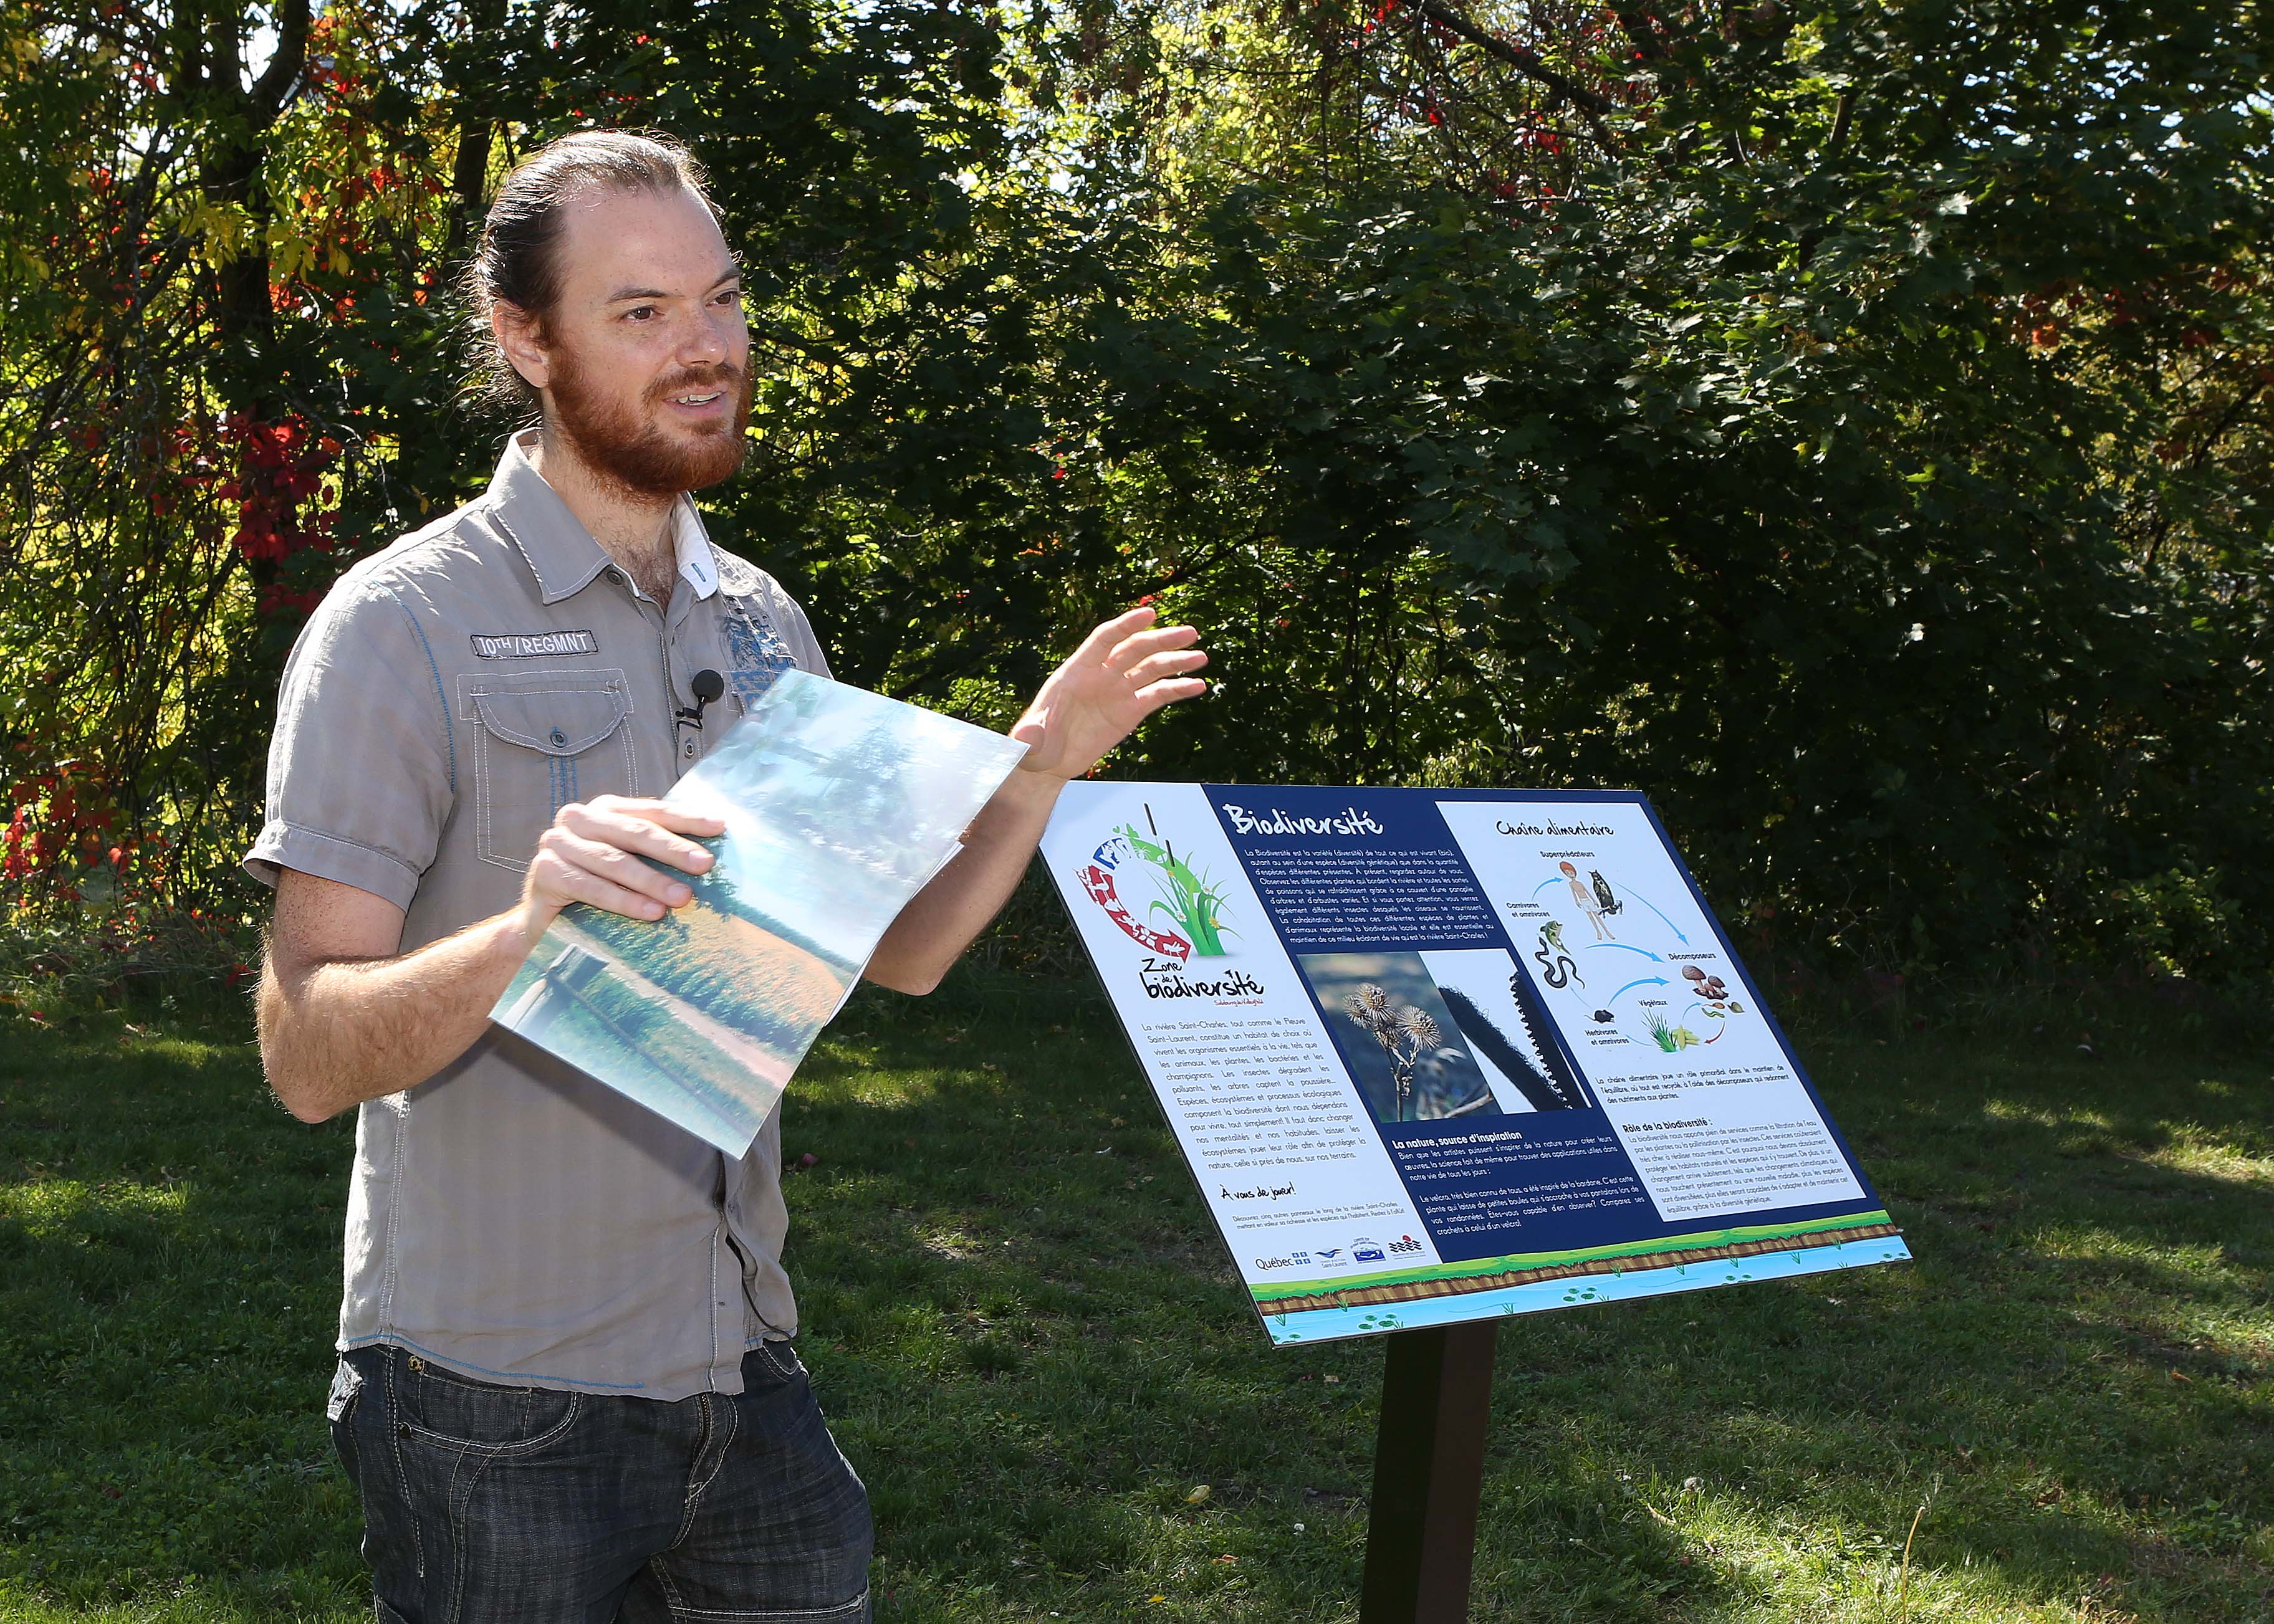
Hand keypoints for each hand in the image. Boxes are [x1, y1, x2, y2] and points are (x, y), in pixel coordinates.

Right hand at [518, 795, 723, 936]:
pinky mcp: (544, 871)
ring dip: (652, 880)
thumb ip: (657, 851)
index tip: (720, 828)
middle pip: (634, 832)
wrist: (543, 921)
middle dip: (672, 849)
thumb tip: (711, 856)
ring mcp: (557, 842)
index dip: (686, 819)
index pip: (651, 811)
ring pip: (613, 861)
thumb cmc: (597, 887)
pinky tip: (650, 911)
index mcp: (605, 808)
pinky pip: (590, 887)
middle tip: (705, 865)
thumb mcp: (628, 863)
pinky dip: (623, 900)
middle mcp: (578, 818)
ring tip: (683, 897)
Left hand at [1009, 605, 1208, 780]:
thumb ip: (1030, 737)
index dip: (1126, 625)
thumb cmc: (1033, 747)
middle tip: (1189, 633)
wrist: (1047, 763)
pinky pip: (1157, 695)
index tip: (1149, 615)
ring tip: (1200, 657)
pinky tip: (1197, 685)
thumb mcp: (1029, 742)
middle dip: (1162, 640)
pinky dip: (1177, 689)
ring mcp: (1117, 692)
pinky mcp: (1129, 711)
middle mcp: (1101, 675)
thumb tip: (1025, 737)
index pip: (1104, 639)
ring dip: (1176, 661)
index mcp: (1077, 671)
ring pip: (1151, 668)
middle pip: (1135, 649)